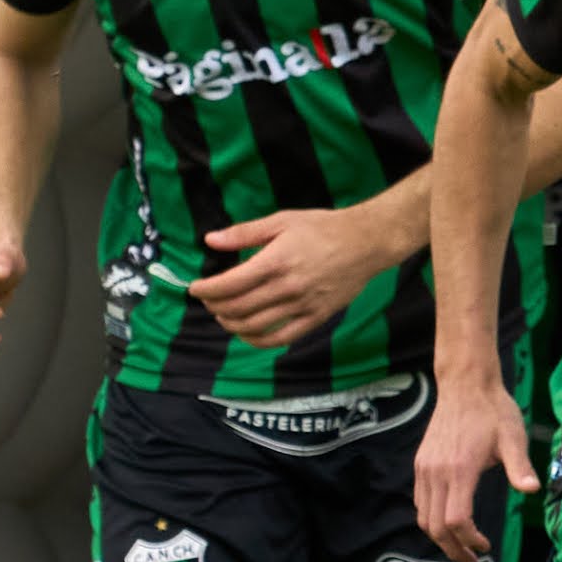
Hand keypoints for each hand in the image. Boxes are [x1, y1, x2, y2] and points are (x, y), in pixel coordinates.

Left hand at [183, 206, 387, 350]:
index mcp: (276, 261)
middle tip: (208, 300)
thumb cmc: (323, 227)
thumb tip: (211, 240)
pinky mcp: (315, 318)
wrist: (366, 243)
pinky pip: (281, 338)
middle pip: (238, 308)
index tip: (195, 288)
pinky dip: (257, 341)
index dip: (206, 290)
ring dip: (231, 325)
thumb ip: (244, 233)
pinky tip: (246, 333)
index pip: (230, 284)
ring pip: (255, 327)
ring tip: (223, 316)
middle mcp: (287, 287)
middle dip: (215, 306)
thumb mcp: (282, 221)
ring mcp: (302, 306)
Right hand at [412, 364, 536, 561]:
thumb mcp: (513, 437)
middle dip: (452, 549)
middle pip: (436, 526)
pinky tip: (449, 522)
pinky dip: (431, 520)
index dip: (469, 541)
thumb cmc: (493, 411)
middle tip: (471, 561)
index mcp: (460, 469)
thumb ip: (520, 466)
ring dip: (440, 538)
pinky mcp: (421, 464)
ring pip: (424, 517)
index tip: (485, 548)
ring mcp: (425, 468)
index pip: (457, 520)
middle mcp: (436, 472)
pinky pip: (420, 502)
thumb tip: (532, 490)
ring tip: (460, 547)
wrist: (465, 385)